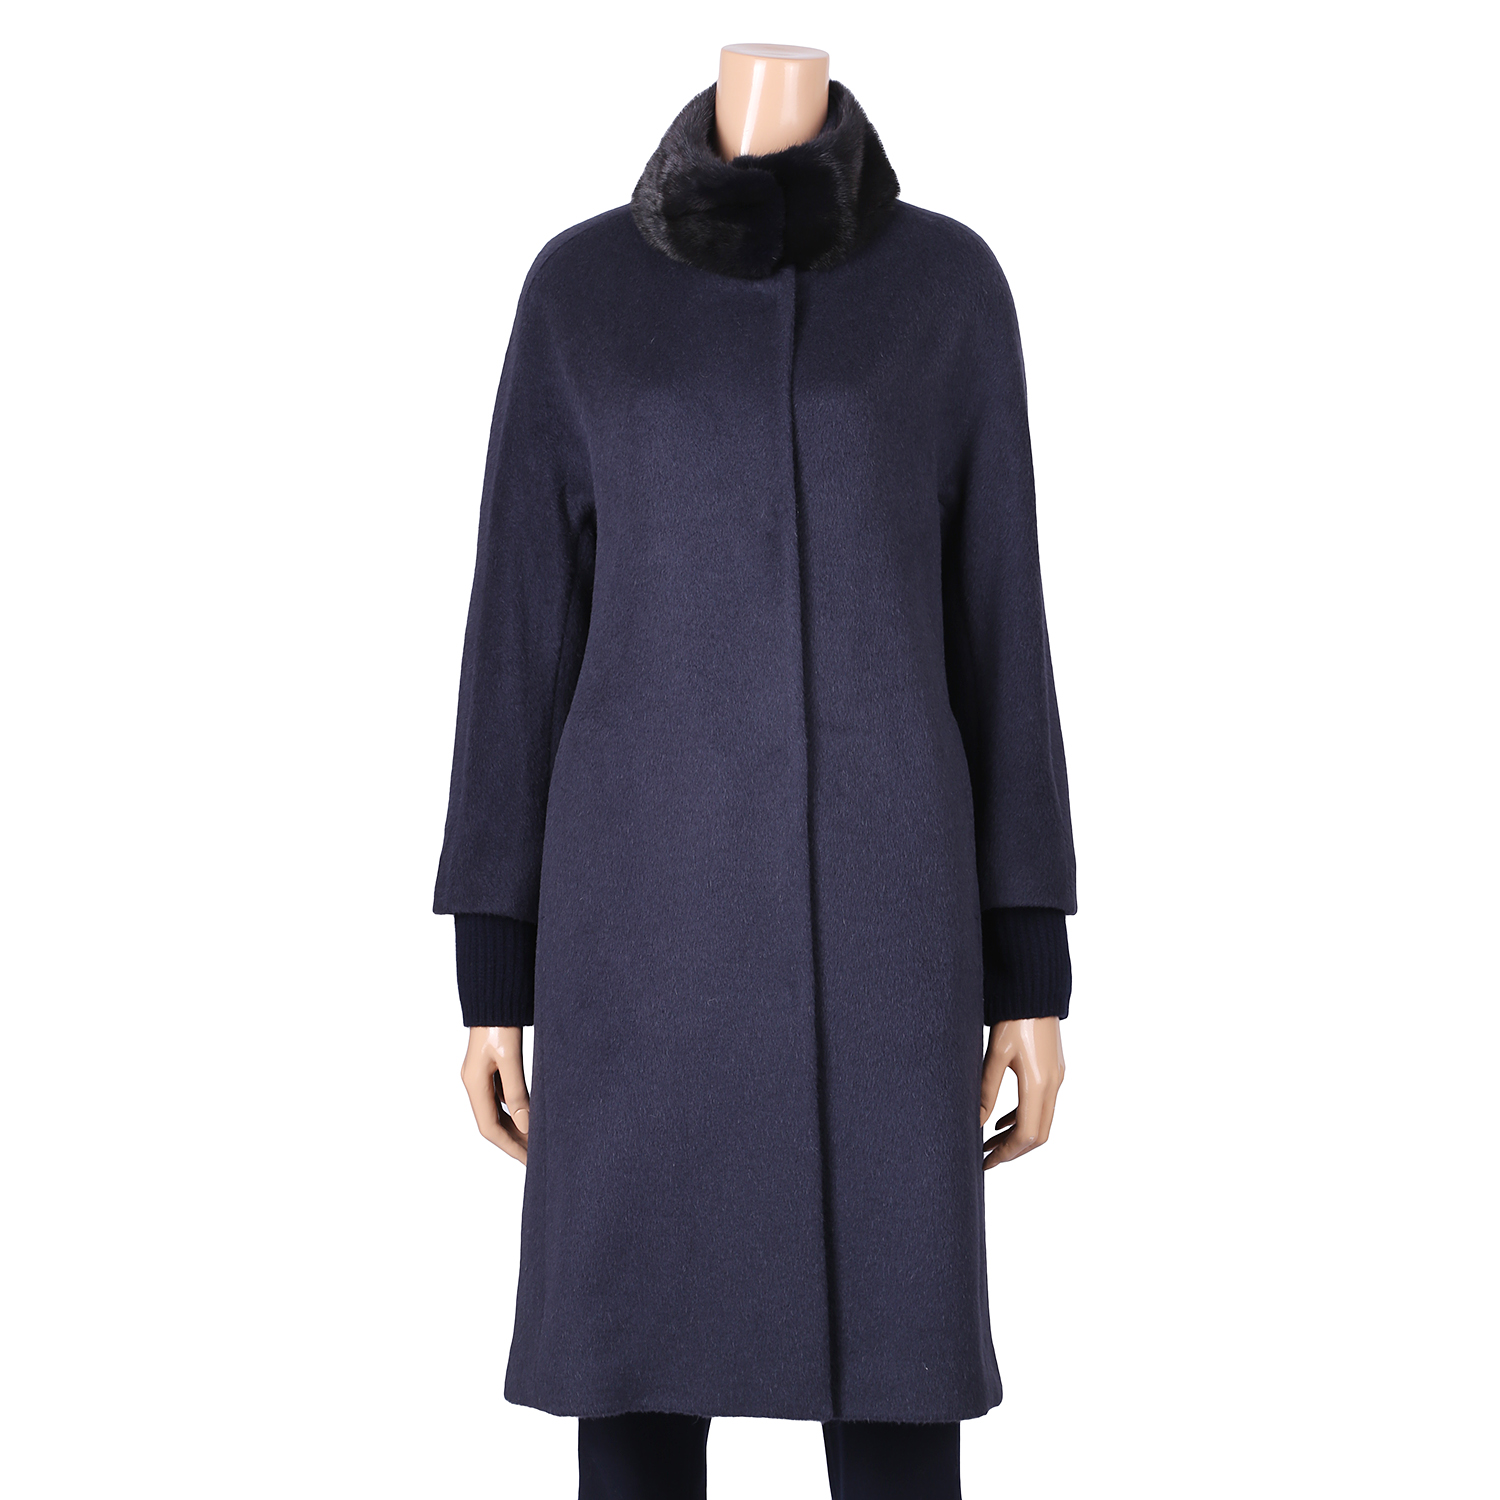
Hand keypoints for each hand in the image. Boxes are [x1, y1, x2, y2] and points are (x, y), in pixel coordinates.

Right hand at [461, 1025, 529, 1163]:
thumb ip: (516, 1092)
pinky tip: (529, 1116)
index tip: (529, 1160)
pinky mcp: (491, 1067)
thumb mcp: (510, 1058)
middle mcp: (474, 1082)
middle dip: (513, 1141)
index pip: (489, 1128)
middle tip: (535, 1157)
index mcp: (474, 1083)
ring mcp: (481, 1075)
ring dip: (514, 1127)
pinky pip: (501, 1098)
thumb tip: (527, 1125)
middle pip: (492, 1123)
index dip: (510, 1146)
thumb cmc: (501, 1023)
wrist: (495, 995)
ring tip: (534, 1142)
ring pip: (497, 1111)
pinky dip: (515, 1110)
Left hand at [980, 1016, 1063, 1167]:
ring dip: (1017, 1136)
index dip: (1005, 1153)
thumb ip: (986, 1091)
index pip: (1025, 1135)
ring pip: (1041, 1121)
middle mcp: (1052, 1085)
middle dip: (1012, 1151)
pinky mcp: (1053, 1070)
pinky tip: (1002, 1121)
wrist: (1035, 990)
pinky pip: (1041, 1104)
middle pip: (1037, 1134)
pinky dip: (1022, 1117)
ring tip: (989, 1142)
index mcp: (1039, 1084)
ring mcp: (1056, 1078)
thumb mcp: (995, 1055)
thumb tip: (975, 1121)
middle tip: (985, 1158)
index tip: (984, 1162)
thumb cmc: (1014, 1018)